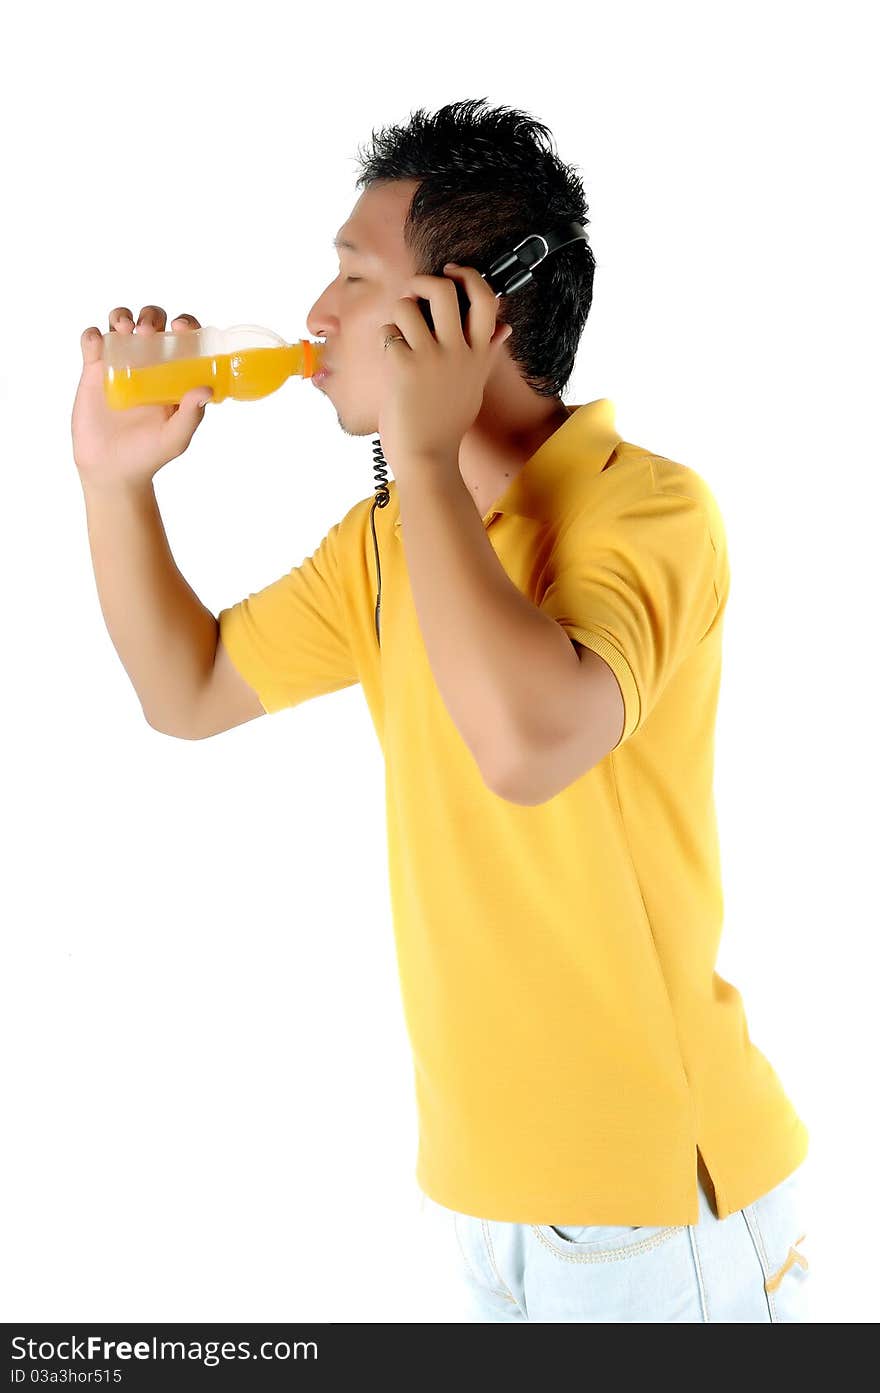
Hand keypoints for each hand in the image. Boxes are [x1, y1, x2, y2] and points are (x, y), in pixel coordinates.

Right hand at [72, 305, 213, 491]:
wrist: (111, 470)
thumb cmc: (148, 455)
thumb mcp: (175, 438)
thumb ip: (191, 415)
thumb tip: (205, 389)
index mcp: (173, 374)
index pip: (184, 339)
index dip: (186, 324)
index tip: (181, 327)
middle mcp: (148, 364)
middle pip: (152, 323)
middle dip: (151, 316)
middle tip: (148, 330)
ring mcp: (119, 365)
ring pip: (120, 324)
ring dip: (122, 316)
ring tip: (124, 328)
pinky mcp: (93, 372)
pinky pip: (92, 342)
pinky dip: (93, 335)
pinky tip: (98, 344)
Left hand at [376, 263, 511, 483]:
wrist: (429, 457)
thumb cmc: (448, 423)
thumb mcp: (475, 386)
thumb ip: (486, 353)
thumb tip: (505, 328)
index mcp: (478, 353)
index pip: (486, 299)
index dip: (469, 276)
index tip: (452, 273)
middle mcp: (458, 351)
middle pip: (444, 290)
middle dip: (423, 282)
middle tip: (415, 293)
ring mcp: (431, 357)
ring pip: (408, 306)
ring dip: (399, 314)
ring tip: (400, 333)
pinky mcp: (405, 366)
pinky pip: (389, 332)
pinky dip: (386, 340)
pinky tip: (392, 359)